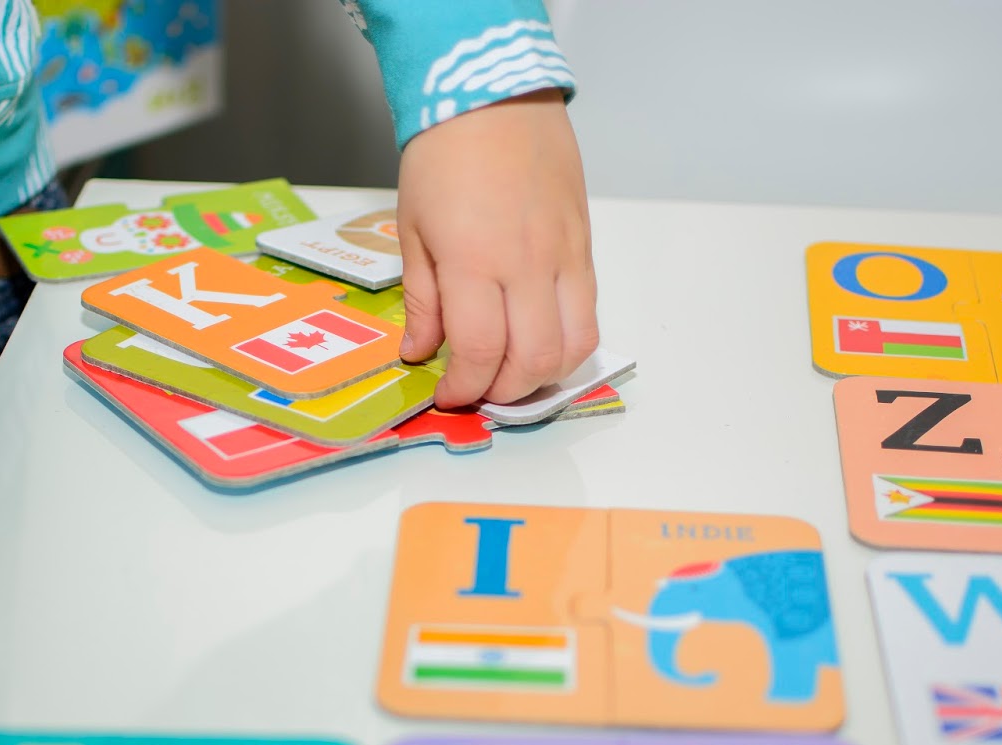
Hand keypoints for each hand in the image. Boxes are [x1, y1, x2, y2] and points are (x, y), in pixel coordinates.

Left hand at [396, 88, 598, 408]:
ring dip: (544, 375)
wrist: (496, 93)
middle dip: (504, 392)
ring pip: (576, 345)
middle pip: (534, 360)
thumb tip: (421, 352)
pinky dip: (567, 341)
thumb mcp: (412, 229)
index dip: (464, 388)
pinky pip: (589, 311)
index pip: (481, 352)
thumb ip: (422, 299)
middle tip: (478, 390)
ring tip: (513, 372)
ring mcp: (565, 255)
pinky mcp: (585, 244)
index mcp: (475, 261)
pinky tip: (539, 338)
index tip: (448, 395)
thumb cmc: (444, 154)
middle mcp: (528, 264)